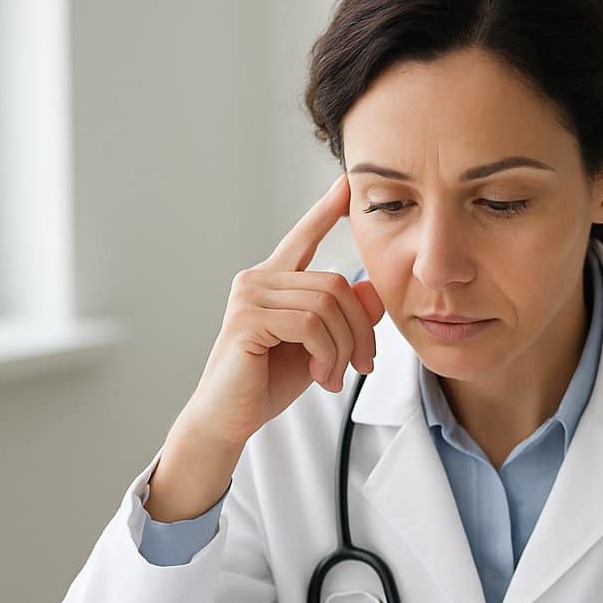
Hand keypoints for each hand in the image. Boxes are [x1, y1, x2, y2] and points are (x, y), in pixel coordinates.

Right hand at [179, 171, 384, 451]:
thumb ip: (344, 318)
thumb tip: (372, 288)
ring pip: (327, 306)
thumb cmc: (269, 383)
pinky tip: (320, 377)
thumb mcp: (320, 347)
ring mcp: (249, 296)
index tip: (347, 183)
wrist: (230, 419)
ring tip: (333, 377)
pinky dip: (327, 354)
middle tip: (363, 367)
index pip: (303, 237)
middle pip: (336, 285)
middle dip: (360, 330)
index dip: (326, 210)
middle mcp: (257, 279)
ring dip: (343, 348)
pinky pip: (310, 324)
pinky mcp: (246, 319)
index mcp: (273, 281)